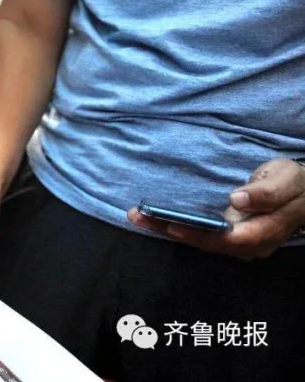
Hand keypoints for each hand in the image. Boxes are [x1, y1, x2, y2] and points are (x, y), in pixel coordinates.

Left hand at [127, 157, 304, 259]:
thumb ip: (267, 192)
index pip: (229, 239)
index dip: (200, 234)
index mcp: (266, 232)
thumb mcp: (287, 180)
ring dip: (168, 230)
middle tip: (138, 217)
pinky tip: (156, 220)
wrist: (303, 193)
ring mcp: (239, 244)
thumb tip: (237, 200)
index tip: (172, 226)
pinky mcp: (230, 237)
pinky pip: (202, 235)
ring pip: (201, 241)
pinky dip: (177, 227)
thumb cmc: (295, 183)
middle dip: (172, 231)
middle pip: (208, 243)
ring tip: (138, 217)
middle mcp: (250, 246)